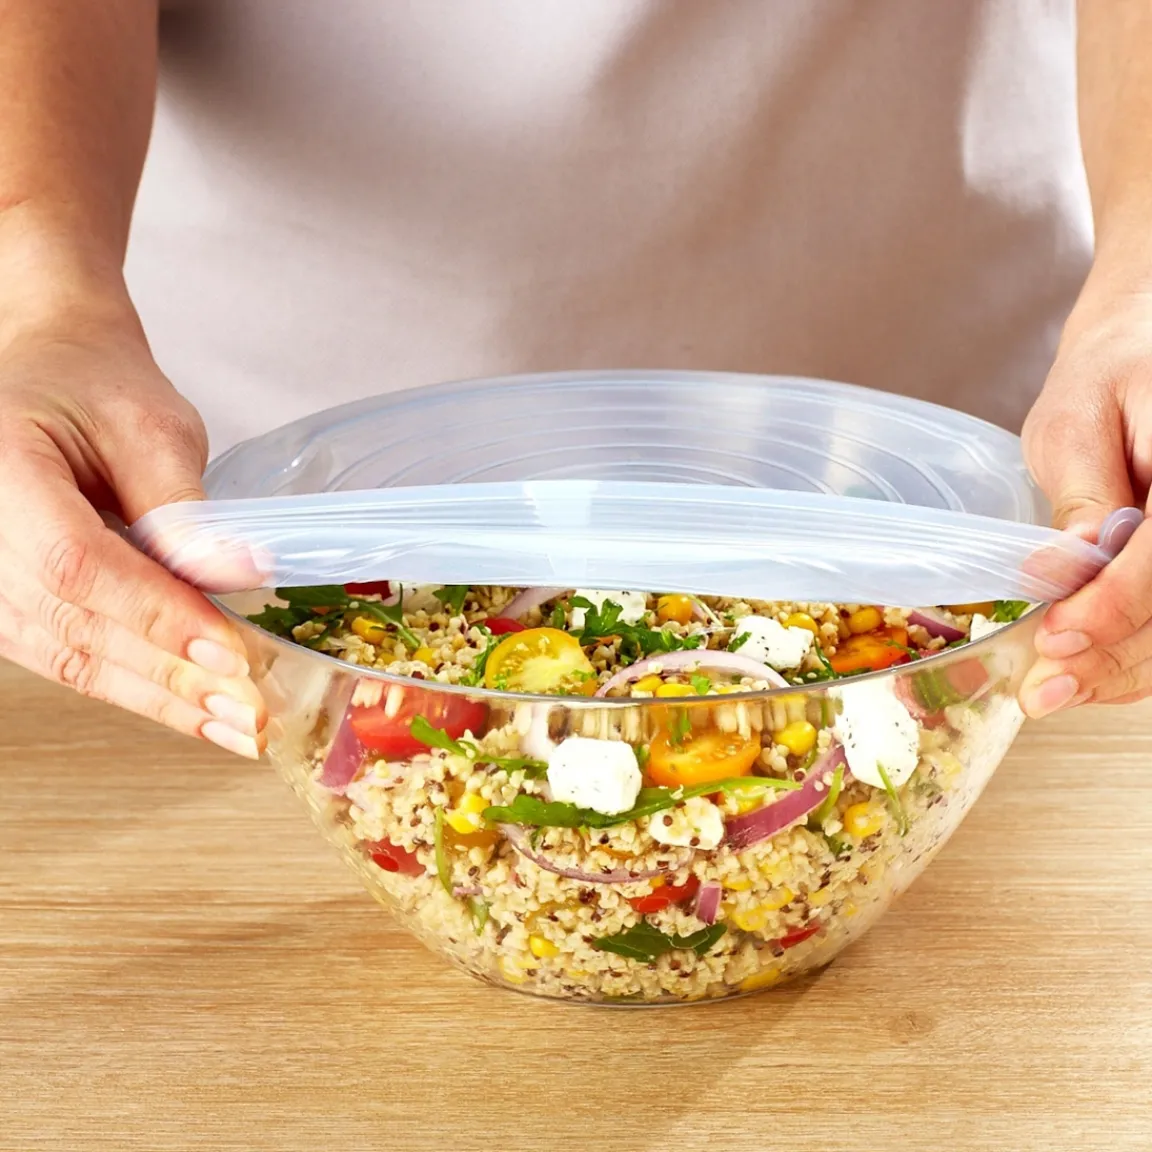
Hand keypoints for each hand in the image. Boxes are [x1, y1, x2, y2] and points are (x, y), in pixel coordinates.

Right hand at [0, 298, 266, 755]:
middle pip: (69, 623)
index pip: (76, 561)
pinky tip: (191, 707)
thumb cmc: (94, 388)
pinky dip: (132, 685)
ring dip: (155, 697)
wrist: (51, 378)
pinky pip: (63, 656)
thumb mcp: (150, 424)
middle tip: (248, 711)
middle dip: (168, 673)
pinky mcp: (6, 604)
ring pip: (64, 656)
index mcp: (0, 467)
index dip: (154, 612)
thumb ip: (183, 506)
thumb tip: (238, 575)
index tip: (228, 650)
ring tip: (233, 724)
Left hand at [1021, 283, 1151, 715]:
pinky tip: (1083, 674)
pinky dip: (1136, 660)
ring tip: (1050, 691)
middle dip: (1114, 655)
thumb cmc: (1115, 377)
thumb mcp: (1078, 417)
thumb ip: (1081, 494)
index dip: (1115, 603)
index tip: (1055, 636)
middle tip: (1040, 688)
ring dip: (1123, 672)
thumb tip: (1064, 568)